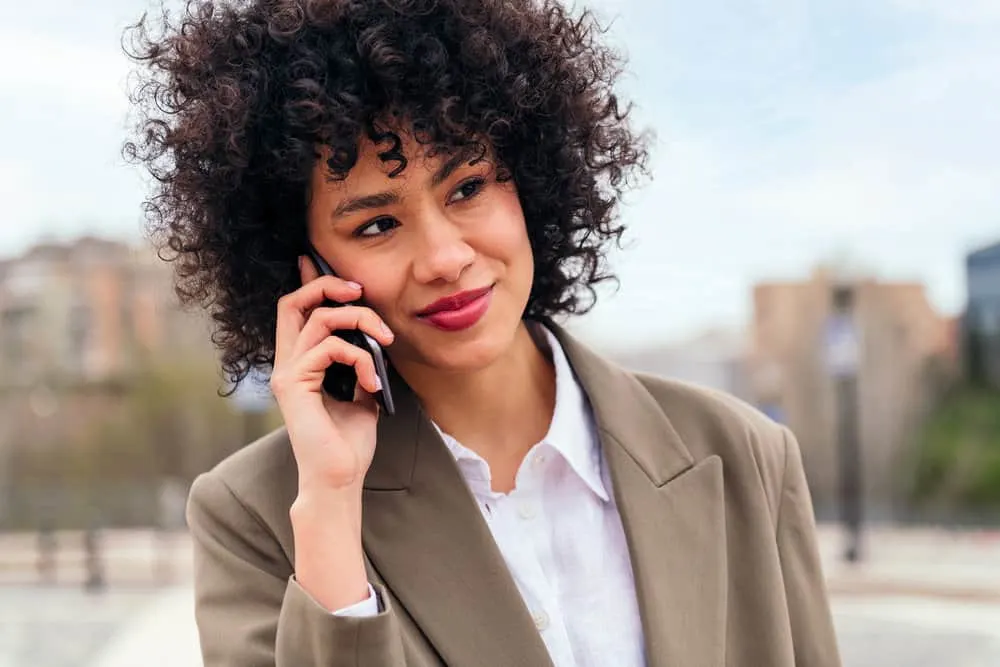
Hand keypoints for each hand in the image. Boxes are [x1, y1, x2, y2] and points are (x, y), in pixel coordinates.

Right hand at [269, 256, 394, 494]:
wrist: (339, 480)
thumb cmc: (348, 444)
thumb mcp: (362, 395)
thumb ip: (360, 365)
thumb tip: (373, 341)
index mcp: (300, 364)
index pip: (296, 311)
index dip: (309, 282)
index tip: (318, 259)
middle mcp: (287, 364)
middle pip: (292, 302)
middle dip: (327, 285)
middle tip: (360, 291)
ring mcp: (287, 374)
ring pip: (320, 318)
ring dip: (361, 322)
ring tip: (384, 343)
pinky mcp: (294, 385)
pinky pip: (329, 348)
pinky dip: (359, 357)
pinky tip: (372, 382)